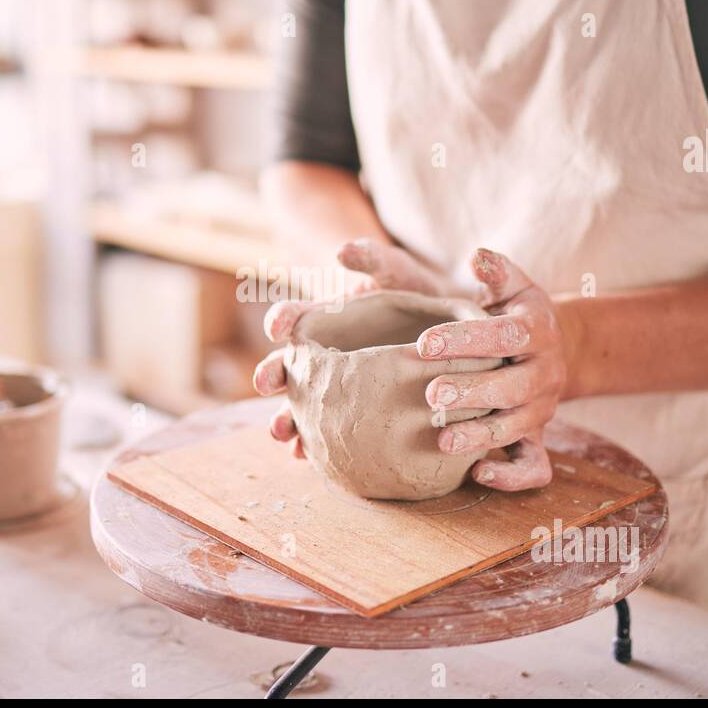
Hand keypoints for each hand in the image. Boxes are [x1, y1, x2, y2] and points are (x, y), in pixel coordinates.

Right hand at [252, 238, 447, 456]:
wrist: (442, 325)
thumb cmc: (412, 290)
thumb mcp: (394, 269)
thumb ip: (371, 258)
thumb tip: (342, 251)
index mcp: (324, 317)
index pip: (295, 316)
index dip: (283, 318)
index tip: (276, 326)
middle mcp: (322, 353)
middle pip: (288, 365)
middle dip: (273, 374)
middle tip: (265, 383)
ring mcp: (335, 385)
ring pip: (302, 404)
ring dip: (287, 418)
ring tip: (282, 432)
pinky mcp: (354, 411)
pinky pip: (329, 430)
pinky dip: (316, 443)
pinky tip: (309, 456)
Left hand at [417, 248, 566, 491]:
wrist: (557, 351)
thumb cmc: (515, 315)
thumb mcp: (512, 288)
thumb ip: (496, 272)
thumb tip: (477, 256)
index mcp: (537, 330)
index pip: (505, 335)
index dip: (466, 340)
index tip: (425, 343)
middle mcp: (545, 372)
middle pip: (513, 387)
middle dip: (472, 392)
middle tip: (430, 395)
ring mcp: (543, 409)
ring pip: (517, 428)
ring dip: (480, 436)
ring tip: (441, 440)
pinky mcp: (539, 438)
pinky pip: (535, 466)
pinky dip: (511, 476)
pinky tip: (477, 473)